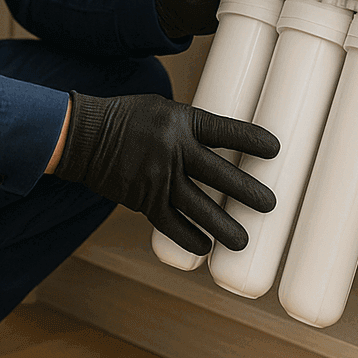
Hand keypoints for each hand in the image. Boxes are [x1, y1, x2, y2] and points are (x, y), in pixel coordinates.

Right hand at [53, 92, 278, 254]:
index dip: (250, 140)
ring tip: (243, 241)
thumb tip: (220, 145)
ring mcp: (157, 177)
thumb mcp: (161, 109)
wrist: (82, 136)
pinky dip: (188, 238)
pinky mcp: (142, 199)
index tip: (275, 149)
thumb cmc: (125, 118)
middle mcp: (172, 150)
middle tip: (270, 204)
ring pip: (198, 206)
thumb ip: (189, 128)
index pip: (223, 131)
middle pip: (218, 174)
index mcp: (179, 121)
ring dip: (223, 226)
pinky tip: (204, 248)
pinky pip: (170, 224)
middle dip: (247, 191)